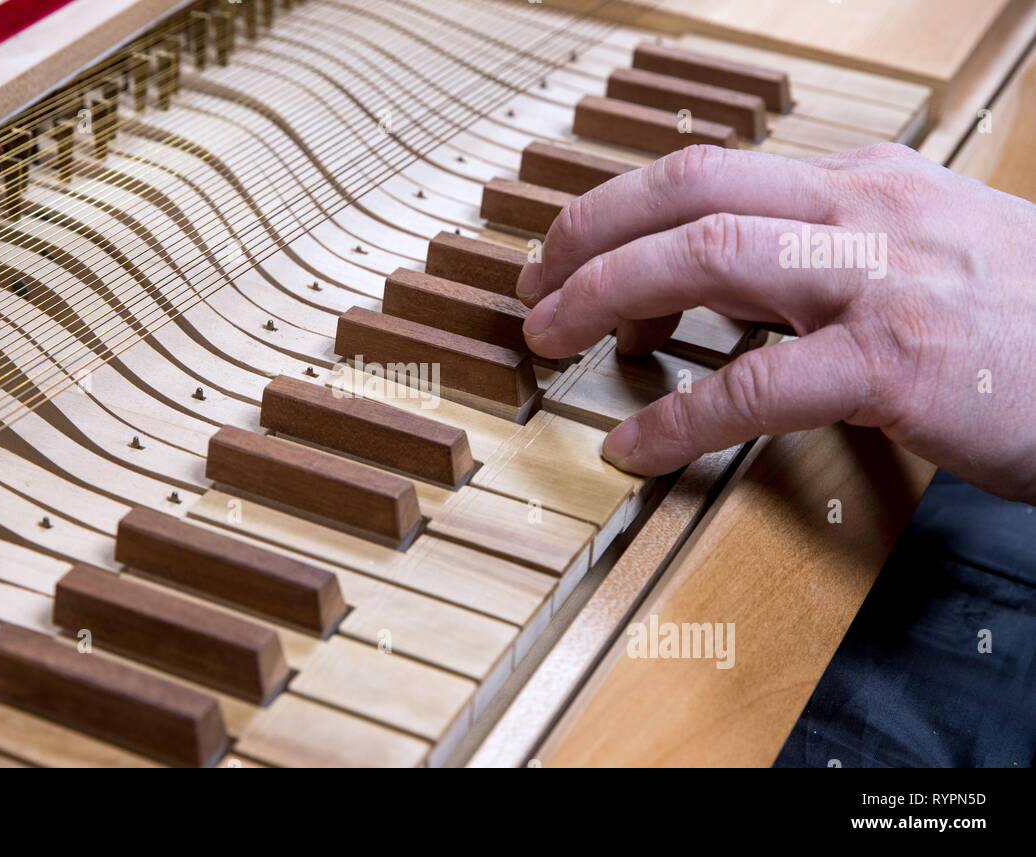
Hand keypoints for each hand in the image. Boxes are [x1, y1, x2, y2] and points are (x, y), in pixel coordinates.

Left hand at [517, 143, 1035, 502]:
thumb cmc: (1026, 320)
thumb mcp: (929, 248)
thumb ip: (834, 248)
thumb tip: (733, 278)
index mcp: (865, 185)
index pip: (710, 172)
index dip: (618, 209)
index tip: (568, 249)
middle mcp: (864, 214)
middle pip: (690, 192)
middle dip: (589, 233)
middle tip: (534, 288)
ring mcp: (880, 283)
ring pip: (709, 257)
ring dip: (608, 294)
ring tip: (552, 339)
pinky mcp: (896, 364)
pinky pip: (756, 385)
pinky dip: (679, 419)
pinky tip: (635, 447)